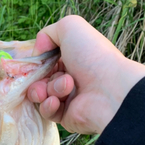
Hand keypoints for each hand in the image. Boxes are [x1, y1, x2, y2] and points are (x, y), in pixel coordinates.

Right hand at [28, 15, 144, 133]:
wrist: (110, 91)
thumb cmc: (92, 57)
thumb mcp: (71, 27)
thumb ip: (48, 33)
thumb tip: (38, 51)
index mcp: (73, 58)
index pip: (46, 61)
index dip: (37, 62)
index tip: (34, 63)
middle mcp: (71, 77)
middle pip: (40, 78)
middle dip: (38, 77)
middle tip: (44, 78)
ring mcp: (68, 98)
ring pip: (41, 94)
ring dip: (46, 89)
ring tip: (64, 88)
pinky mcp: (66, 117)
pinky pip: (47, 112)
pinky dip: (48, 105)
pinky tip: (57, 101)